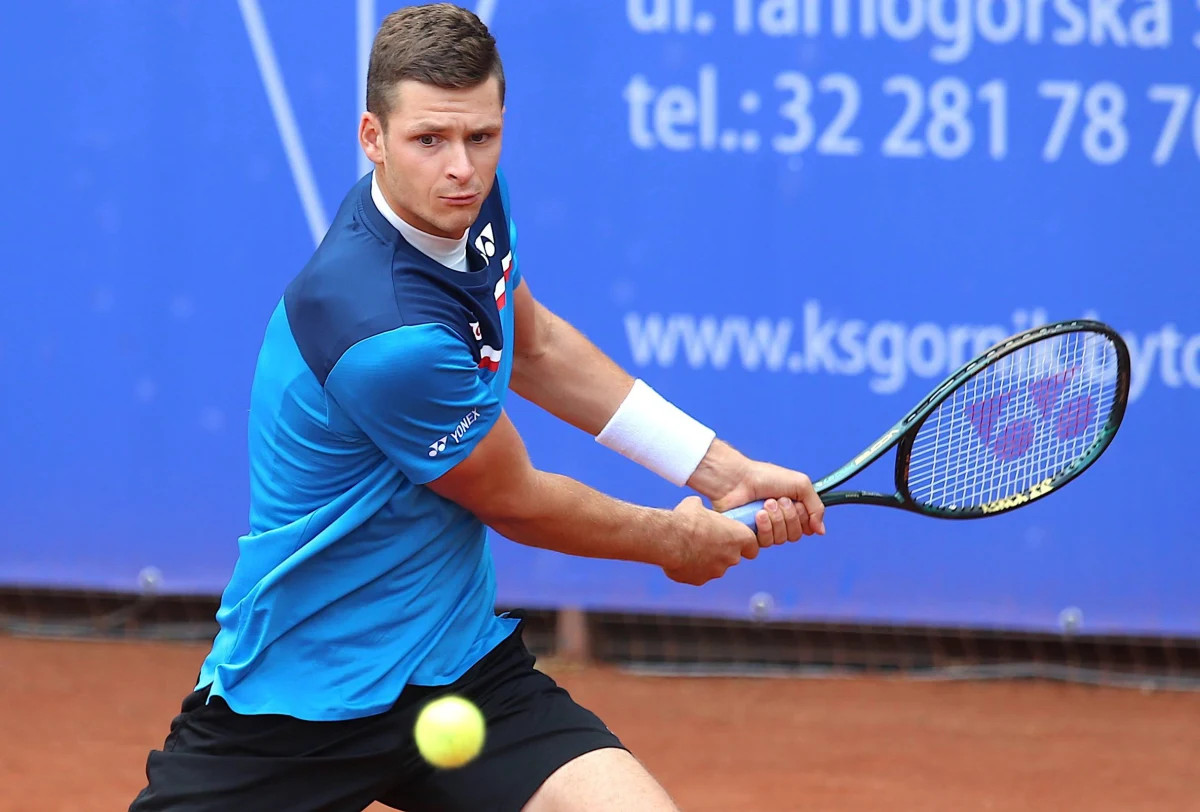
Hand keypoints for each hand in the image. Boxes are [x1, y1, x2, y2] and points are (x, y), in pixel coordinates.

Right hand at [662, 496, 758, 586]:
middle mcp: (732, 557)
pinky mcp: (700, 580)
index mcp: (739, 538)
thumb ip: (703, 509)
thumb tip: (696, 506)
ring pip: (714, 567)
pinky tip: (679, 557)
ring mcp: (716, 571)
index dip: (744, 544)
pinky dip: (691, 568)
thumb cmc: (687, 520)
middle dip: (720, 551)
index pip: (752, 547)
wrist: (670, 540)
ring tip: (688, 548)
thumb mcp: (696, 504)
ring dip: (705, 560)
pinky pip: (698, 574)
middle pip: (732, 557)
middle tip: (705, 539)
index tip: (733, 539)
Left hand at [708, 458, 826, 549]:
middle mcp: (780, 521)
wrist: (737, 479)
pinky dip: (765, 527)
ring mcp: (765, 529)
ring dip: (776, 519)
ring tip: (766, 504)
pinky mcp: (751, 536)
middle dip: (789, 516)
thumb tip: (820, 530)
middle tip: (779, 500)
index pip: (807, 527)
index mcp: (792, 510)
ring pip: (782, 539)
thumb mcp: (800, 484)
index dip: (804, 517)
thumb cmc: (765, 477)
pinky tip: (758, 514)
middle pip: (796, 534)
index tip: (797, 503)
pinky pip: (766, 543)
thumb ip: (817, 507)